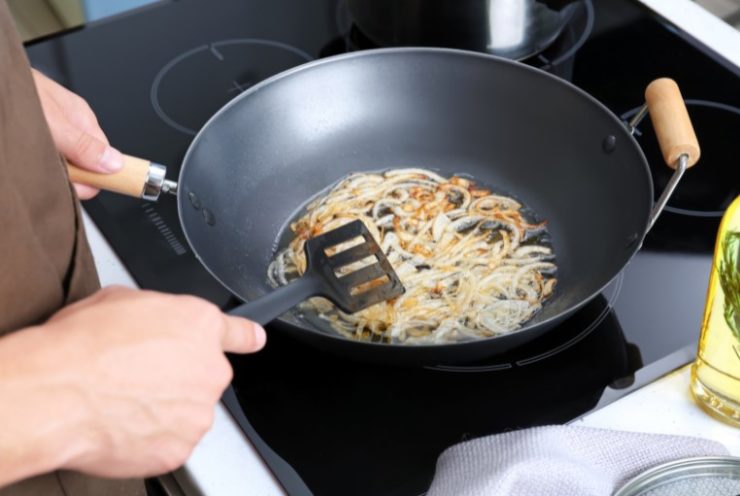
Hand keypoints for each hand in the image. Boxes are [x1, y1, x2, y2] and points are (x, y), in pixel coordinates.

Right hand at [0, 286, 264, 484]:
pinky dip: (149, 438)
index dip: (244, 337)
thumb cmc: (82, 346)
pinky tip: (121, 424)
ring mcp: (199, 411)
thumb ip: (156, 314)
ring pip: (187, 411)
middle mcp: (209, 368)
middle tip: (135, 377)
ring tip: (121, 401)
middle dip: (177, 378)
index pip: (239, 332)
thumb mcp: (121, 301)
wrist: (59, 392)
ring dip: (163, 409)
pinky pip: (169, 441)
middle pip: (202, 375)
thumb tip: (151, 324)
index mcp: (199, 325)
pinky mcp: (181, 447)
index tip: (253, 340)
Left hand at [32, 69, 123, 198]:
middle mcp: (70, 126)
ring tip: (27, 161)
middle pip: (84, 165)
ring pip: (62, 165)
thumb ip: (83, 145)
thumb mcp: (51, 122)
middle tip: (45, 171)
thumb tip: (114, 163)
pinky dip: (34, 165)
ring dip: (48, 171)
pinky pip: (44, 160)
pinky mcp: (33, 137)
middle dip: (68, 176)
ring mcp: (51, 131)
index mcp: (82, 119)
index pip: (106, 159)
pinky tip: (22, 160)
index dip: (95, 177)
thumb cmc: (11, 91)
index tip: (81, 187)